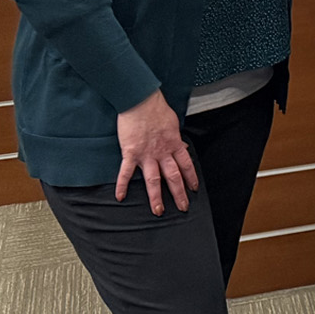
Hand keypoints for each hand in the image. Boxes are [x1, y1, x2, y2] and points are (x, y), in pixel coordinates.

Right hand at [115, 91, 197, 215]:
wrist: (141, 102)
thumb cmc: (157, 110)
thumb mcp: (173, 125)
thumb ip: (177, 139)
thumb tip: (183, 149)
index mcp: (174, 145)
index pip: (186, 165)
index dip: (191, 178)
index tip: (194, 189)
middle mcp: (162, 153)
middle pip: (173, 177)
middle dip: (179, 194)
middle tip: (183, 207)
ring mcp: (146, 154)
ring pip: (154, 180)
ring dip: (156, 197)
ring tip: (159, 211)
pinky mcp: (130, 153)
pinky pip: (126, 172)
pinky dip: (122, 185)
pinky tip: (120, 197)